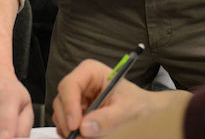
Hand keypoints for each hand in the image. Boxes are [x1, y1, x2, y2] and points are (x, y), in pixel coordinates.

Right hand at [53, 59, 171, 137]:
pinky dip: (71, 132)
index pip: (70, 85)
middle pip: (61, 100)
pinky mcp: (76, 111)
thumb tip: (85, 127)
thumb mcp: (128, 109)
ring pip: (60, 113)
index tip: (75, 124)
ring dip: (69, 128)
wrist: (144, 111)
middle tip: (79, 137)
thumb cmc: (138, 103)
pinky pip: (65, 122)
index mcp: (91, 72)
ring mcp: (76, 98)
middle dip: (68, 120)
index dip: (69, 105)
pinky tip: (84, 135)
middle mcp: (81, 83)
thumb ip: (109, 118)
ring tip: (86, 137)